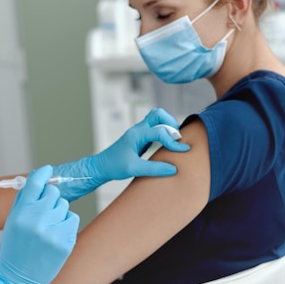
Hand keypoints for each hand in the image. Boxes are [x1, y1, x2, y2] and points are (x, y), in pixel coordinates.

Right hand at [0, 165, 78, 283]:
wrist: (18, 279)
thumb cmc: (14, 248)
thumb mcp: (12, 222)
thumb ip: (24, 201)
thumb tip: (39, 179)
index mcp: (20, 212)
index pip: (35, 182)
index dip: (43, 174)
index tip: (47, 170)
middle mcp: (36, 219)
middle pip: (53, 192)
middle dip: (50, 197)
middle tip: (45, 209)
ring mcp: (52, 231)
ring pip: (64, 205)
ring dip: (58, 212)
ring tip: (47, 228)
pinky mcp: (65, 241)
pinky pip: (72, 219)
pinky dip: (66, 224)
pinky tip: (55, 235)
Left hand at [53, 108, 190, 200]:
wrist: (101, 167)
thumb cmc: (114, 166)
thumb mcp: (134, 169)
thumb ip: (154, 169)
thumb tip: (174, 169)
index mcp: (137, 134)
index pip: (160, 131)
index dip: (173, 141)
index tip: (183, 150)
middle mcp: (138, 130)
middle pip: (158, 114)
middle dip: (171, 123)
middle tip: (177, 138)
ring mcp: (139, 132)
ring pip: (156, 118)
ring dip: (168, 125)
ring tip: (174, 140)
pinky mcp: (140, 138)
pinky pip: (155, 128)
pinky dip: (164, 132)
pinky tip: (167, 144)